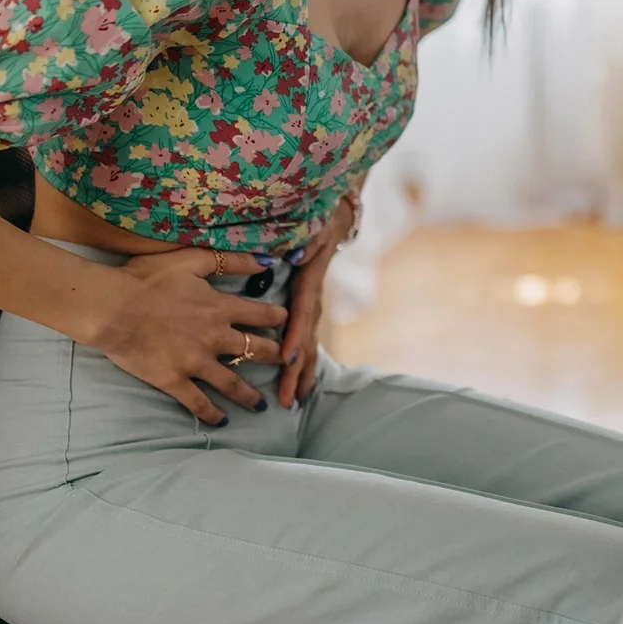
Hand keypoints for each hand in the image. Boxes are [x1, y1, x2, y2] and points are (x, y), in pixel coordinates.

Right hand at [91, 247, 289, 423]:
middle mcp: (214, 337)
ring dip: (249, 395)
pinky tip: (221, 421)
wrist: (111, 306)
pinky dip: (211, 414)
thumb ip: (230, 260)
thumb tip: (265, 260)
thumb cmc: (146, 278)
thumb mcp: (191, 260)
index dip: (278, 319)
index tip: (288, 323)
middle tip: (287, 365)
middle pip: (255, 351)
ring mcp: (195, 362)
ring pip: (233, 383)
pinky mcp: (174, 380)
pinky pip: (198, 402)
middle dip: (275, 358)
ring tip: (260, 406)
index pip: (261, 315)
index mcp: (219, 308)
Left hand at [277, 198, 356, 407]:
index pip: (302, 314)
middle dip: (297, 371)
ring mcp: (315, 309)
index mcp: (309, 283)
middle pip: (307, 341)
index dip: (295, 337)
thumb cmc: (316, 222)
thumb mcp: (312, 226)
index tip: (286, 359)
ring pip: (310, 347)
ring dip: (302, 374)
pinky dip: (306, 365)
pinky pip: (309, 343)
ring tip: (293, 402)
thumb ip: (306, 241)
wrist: (335, 221)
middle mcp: (314, 301)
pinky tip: (301, 386)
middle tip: (286, 399)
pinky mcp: (311, 312)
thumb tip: (297, 255)